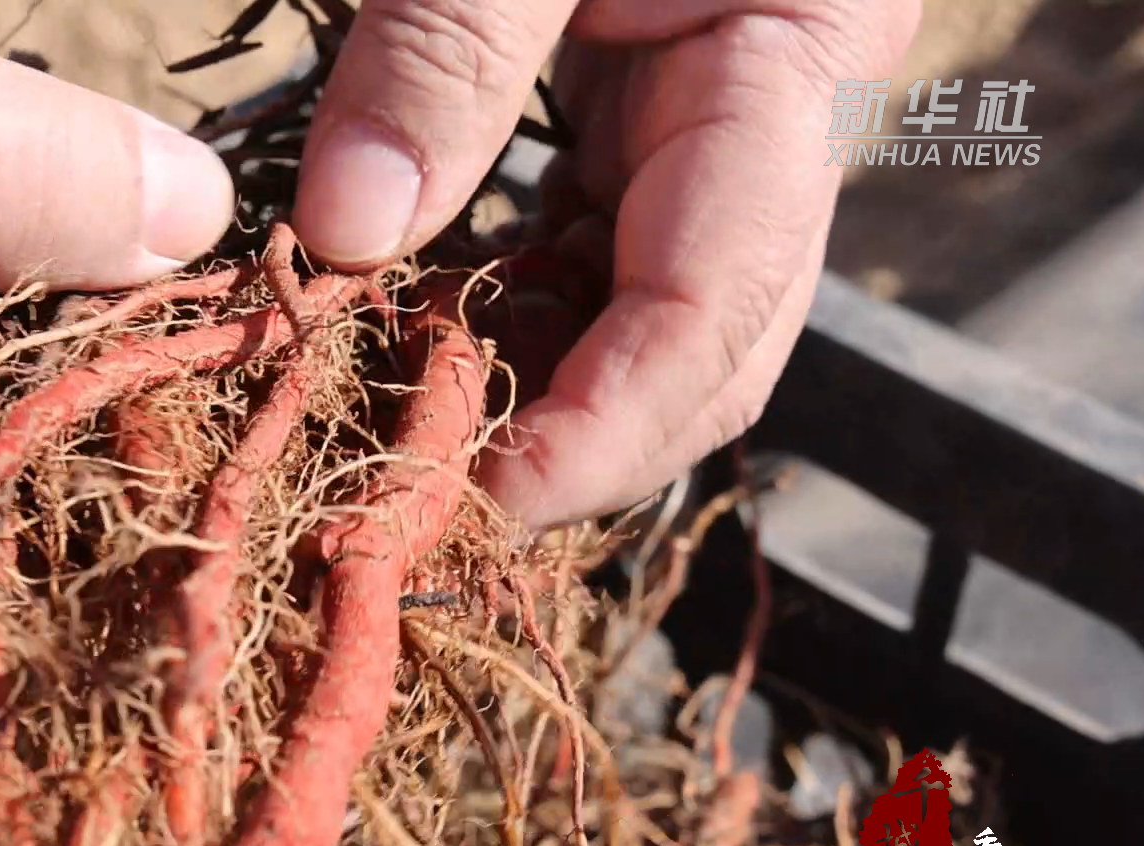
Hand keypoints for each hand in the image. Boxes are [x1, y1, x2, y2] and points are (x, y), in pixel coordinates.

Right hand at [0, 0, 232, 590]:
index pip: (68, 516)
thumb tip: (204, 229)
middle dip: (141, 365)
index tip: (310, 340)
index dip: (197, 418)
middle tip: (268, 273)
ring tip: (169, 239)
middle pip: (29, 468)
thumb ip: (46, 186)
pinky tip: (32, 219)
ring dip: (58, 314)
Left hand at [293, 0, 918, 525]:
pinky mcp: (631, 133)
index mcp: (795, 66)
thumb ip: (448, 49)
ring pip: (635, 326)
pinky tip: (405, 340)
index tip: (473, 493)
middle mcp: (767, 130)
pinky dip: (496, 318)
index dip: (604, 427)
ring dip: (524, 395)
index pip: (723, 304)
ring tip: (395, 431)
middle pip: (701, 354)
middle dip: (571, 445)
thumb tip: (348, 229)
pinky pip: (579, 263)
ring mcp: (699, 139)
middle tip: (418, 498)